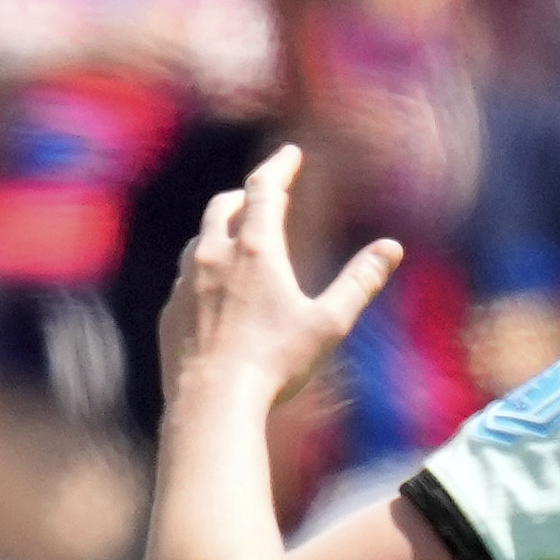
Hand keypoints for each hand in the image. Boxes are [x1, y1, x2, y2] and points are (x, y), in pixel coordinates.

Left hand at [155, 145, 402, 417]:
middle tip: (264, 194)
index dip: (279, 166)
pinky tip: (210, 287)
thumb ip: (360, 282)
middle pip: (224, 206)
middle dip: (246, 194)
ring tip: (235, 236)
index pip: (264, 188)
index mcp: (254, 249)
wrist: (210, 404)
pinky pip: (184, 278)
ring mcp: (185, 285)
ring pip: (200, 239)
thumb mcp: (328, 323)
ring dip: (219, 229)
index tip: (290, 154)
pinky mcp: (169, 314)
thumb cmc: (274, 364)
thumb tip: (391, 248)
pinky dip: (201, 269)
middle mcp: (213, 256)